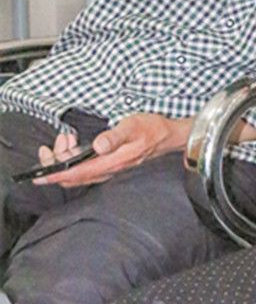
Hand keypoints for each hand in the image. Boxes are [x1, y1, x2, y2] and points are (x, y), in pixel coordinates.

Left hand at [35, 113, 192, 186]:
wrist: (168, 136)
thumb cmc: (151, 129)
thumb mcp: (133, 126)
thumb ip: (115, 136)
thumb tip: (98, 145)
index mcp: (112, 162)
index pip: (78, 173)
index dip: (56, 175)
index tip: (39, 176)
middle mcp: (108, 170)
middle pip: (74, 177)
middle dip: (56, 163)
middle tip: (54, 144)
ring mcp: (109, 169)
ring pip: (78, 173)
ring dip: (64, 159)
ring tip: (66, 138)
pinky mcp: (109, 165)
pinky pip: (85, 168)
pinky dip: (73, 159)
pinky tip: (74, 144)